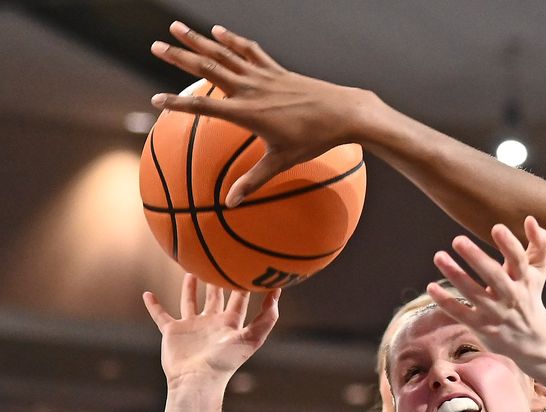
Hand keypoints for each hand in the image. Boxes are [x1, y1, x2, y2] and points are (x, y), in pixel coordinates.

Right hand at [143, 275, 278, 388]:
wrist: (198, 380)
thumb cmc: (226, 362)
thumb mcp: (251, 338)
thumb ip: (266, 318)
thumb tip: (277, 294)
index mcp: (230, 324)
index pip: (239, 299)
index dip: (244, 285)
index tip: (247, 266)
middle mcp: (211, 323)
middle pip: (215, 297)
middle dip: (217, 282)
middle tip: (218, 263)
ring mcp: (192, 327)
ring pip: (190, 302)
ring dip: (190, 288)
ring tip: (191, 271)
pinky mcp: (172, 332)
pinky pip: (161, 315)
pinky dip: (154, 306)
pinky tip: (147, 295)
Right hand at [149, 21, 368, 205]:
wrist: (343, 113)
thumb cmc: (314, 141)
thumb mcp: (282, 162)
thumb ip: (253, 181)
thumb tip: (230, 204)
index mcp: (248, 113)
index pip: (204, 107)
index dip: (178, 104)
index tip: (155, 100)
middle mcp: (251, 90)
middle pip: (208, 69)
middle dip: (179, 57)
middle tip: (154, 46)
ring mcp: (263, 76)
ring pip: (224, 53)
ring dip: (198, 40)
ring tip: (176, 27)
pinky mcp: (276, 69)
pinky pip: (249, 50)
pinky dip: (232, 40)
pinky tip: (217, 30)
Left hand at [429, 216, 545, 357]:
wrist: (532, 340)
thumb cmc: (530, 296)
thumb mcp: (538, 272)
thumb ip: (539, 244)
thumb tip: (530, 219)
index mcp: (525, 280)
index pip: (519, 260)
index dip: (509, 244)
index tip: (496, 227)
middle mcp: (511, 296)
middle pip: (494, 276)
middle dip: (476, 258)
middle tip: (457, 240)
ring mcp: (495, 313)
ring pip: (473, 293)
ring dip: (455, 275)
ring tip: (439, 256)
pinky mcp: (480, 327)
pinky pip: (460, 313)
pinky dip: (445, 301)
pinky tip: (431, 286)